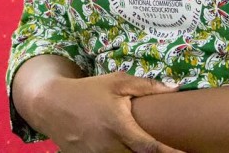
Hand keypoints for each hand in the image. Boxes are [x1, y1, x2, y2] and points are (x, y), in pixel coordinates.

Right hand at [30, 72, 183, 152]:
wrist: (52, 104)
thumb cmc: (90, 91)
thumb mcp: (118, 82)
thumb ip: (147, 86)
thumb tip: (176, 88)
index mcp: (118, 126)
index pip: (149, 148)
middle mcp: (107, 147)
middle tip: (170, 149)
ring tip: (149, 148)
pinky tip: (125, 148)